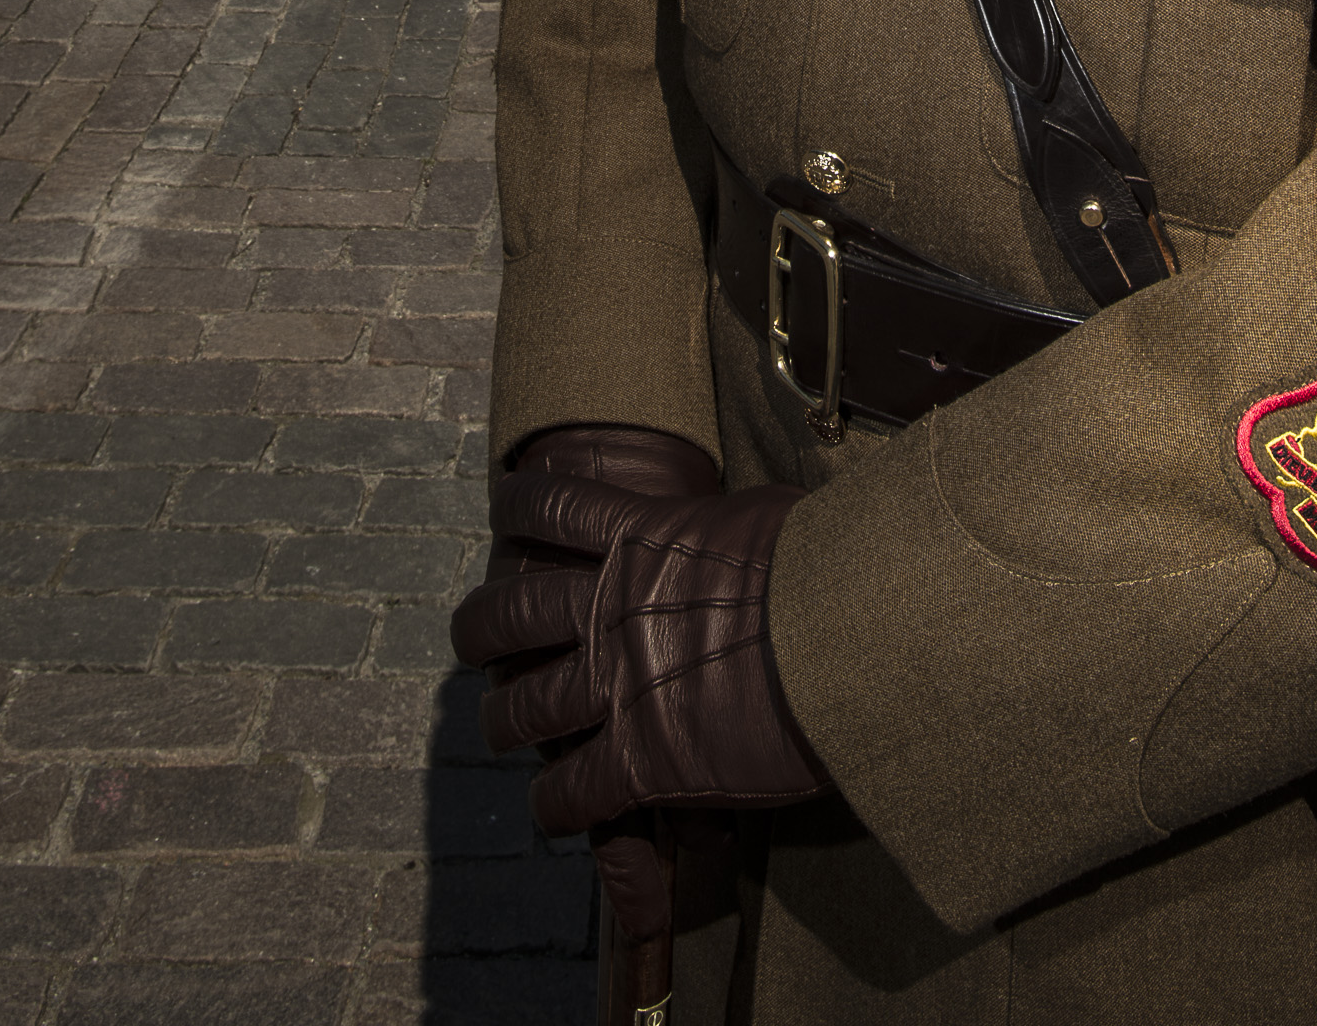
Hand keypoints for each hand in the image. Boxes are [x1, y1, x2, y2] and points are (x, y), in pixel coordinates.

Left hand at [451, 436, 824, 851]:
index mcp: (645, 540)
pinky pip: (571, 792)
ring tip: (502, 731)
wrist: (846, 630)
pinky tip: (554, 809)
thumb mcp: (769, 517)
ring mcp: (619, 685)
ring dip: (506, 722)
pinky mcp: (642, 759)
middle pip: (513, 614)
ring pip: (525, 709)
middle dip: (480, 627)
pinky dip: (553, 805)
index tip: (503, 509)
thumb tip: (749, 529)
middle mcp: (613, 609)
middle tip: (471, 639)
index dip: (522, 507)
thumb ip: (731, 528)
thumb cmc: (828, 563)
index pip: (558, 511)